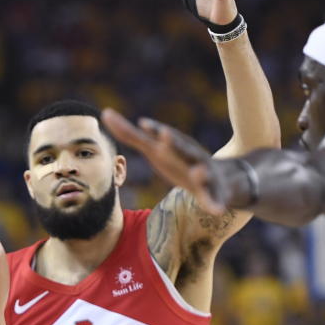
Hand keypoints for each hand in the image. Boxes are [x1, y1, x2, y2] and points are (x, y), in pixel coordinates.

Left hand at [101, 108, 225, 213]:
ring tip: (199, 172)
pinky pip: (213, 200)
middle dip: (174, 143)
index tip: (143, 123)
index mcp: (176, 146)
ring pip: (202, 172)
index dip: (155, 130)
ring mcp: (204, 174)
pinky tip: (217, 211)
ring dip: (200, 172)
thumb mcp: (154, 148)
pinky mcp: (213, 193)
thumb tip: (105, 114)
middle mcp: (191, 157)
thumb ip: (130, 134)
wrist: (219, 178)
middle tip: (165, 135)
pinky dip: (214, 204)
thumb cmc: (178, 161)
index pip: (163, 136)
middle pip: (183, 149)